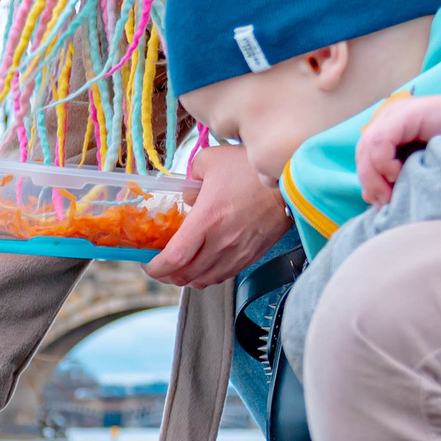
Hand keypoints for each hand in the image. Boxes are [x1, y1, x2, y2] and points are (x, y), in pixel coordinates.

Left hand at [145, 145, 292, 287]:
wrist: (292, 178)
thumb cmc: (253, 168)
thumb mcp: (211, 160)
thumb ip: (191, 175)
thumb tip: (187, 191)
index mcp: (207, 221)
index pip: (174, 259)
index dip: (155, 268)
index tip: (148, 264)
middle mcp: (221, 242)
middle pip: (186, 275)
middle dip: (168, 276)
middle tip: (161, 267)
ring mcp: (238, 251)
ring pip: (205, 279)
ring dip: (188, 278)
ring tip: (181, 268)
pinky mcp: (252, 254)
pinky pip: (225, 275)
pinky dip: (209, 275)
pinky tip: (205, 265)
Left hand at [357, 94, 440, 204]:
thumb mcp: (418, 167)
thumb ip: (394, 178)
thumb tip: (367, 197)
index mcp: (389, 129)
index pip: (364, 158)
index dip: (368, 182)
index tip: (380, 203)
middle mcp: (389, 118)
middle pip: (362, 153)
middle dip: (369, 181)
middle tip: (383, 202)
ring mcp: (395, 113)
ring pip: (366, 148)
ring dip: (375, 176)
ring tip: (391, 192)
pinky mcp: (405, 114)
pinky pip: (380, 141)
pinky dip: (384, 162)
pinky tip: (398, 173)